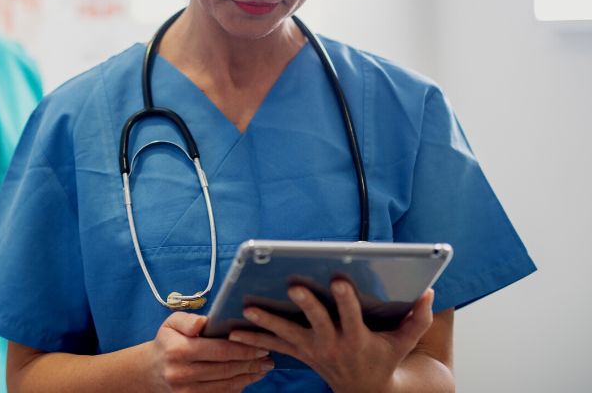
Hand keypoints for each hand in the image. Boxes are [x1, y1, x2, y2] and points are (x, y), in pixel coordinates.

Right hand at [148, 311, 273, 391]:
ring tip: (263, 367)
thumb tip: (204, 322)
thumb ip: (188, 320)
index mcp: (179, 350)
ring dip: (248, 376)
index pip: (218, 350)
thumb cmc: (167, 342)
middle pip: (225, 369)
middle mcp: (182, 373)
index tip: (260, 345)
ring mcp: (187, 392)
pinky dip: (238, 387)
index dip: (242, 349)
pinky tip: (248, 378)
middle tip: (268, 356)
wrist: (150, 371)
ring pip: (226, 385)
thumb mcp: (171, 323)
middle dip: (250, 363)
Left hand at [229, 282, 434, 392]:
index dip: (345, 299)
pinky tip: (232, 331)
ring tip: (248, 310)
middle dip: (306, 304)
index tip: (338, 279)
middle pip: (317, 321)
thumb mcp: (402, 342)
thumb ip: (417, 318)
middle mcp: (332, 344)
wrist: (364, 391)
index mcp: (356, 337)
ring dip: (266, 323)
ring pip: (287, 335)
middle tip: (294, 286)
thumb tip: (430, 292)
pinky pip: (273, 346)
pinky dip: (253, 340)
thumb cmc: (382, 359)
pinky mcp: (299, 354)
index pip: (351, 315)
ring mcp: (313, 350)